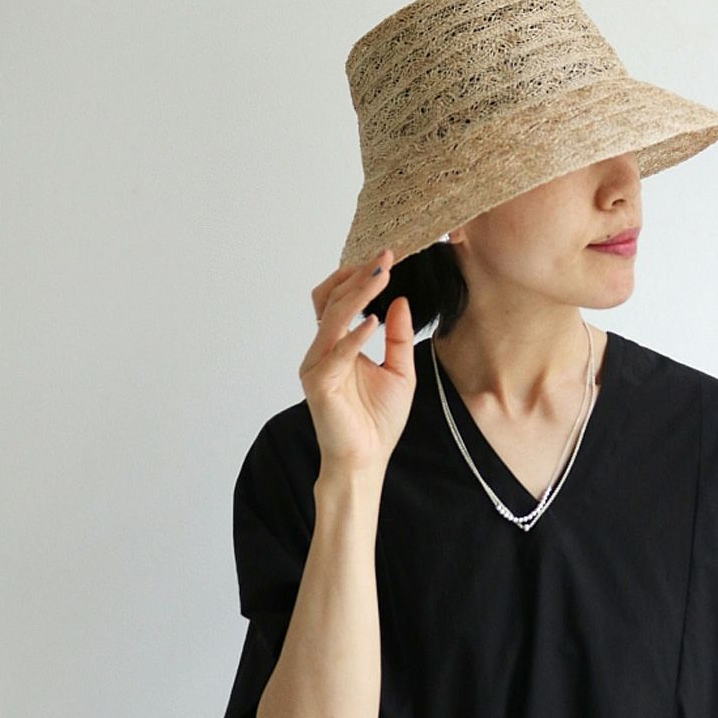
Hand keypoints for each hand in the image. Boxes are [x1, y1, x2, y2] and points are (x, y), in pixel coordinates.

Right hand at [298, 248, 415, 474]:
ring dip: (358, 294)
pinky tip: (375, 320)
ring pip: (332, 318)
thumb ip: (399, 337)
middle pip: (331, 300)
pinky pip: (336, 352)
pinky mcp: (318, 384)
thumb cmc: (377, 422)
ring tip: (381, 275)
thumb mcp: (400, 371)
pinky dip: (355, 335)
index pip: (342, 301)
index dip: (360, 278)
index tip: (388, 258)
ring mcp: (316, 366)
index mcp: (339, 346)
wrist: (365, 460)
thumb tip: (399, 301)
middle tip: (385, 256)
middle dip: (358, 276)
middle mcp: (322, 351)